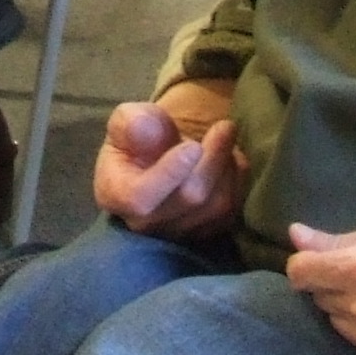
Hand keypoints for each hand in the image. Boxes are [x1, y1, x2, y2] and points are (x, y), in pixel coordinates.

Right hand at [93, 83, 245, 237]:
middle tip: (224, 126)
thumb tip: (144, 127)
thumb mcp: (128, 121)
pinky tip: (230, 158)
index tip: (193, 146)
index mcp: (116, 195)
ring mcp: (177, 233)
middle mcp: (144, 223)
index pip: (141, 197)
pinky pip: (232, 212)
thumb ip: (131, 123)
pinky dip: (238, 181)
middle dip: (213, 158)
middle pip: (189, 198)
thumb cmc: (138, 138)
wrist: (156, 157)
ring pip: (216, 207)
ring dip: (228, 166)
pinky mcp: (205, 233)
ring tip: (225, 136)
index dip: (170, 173)